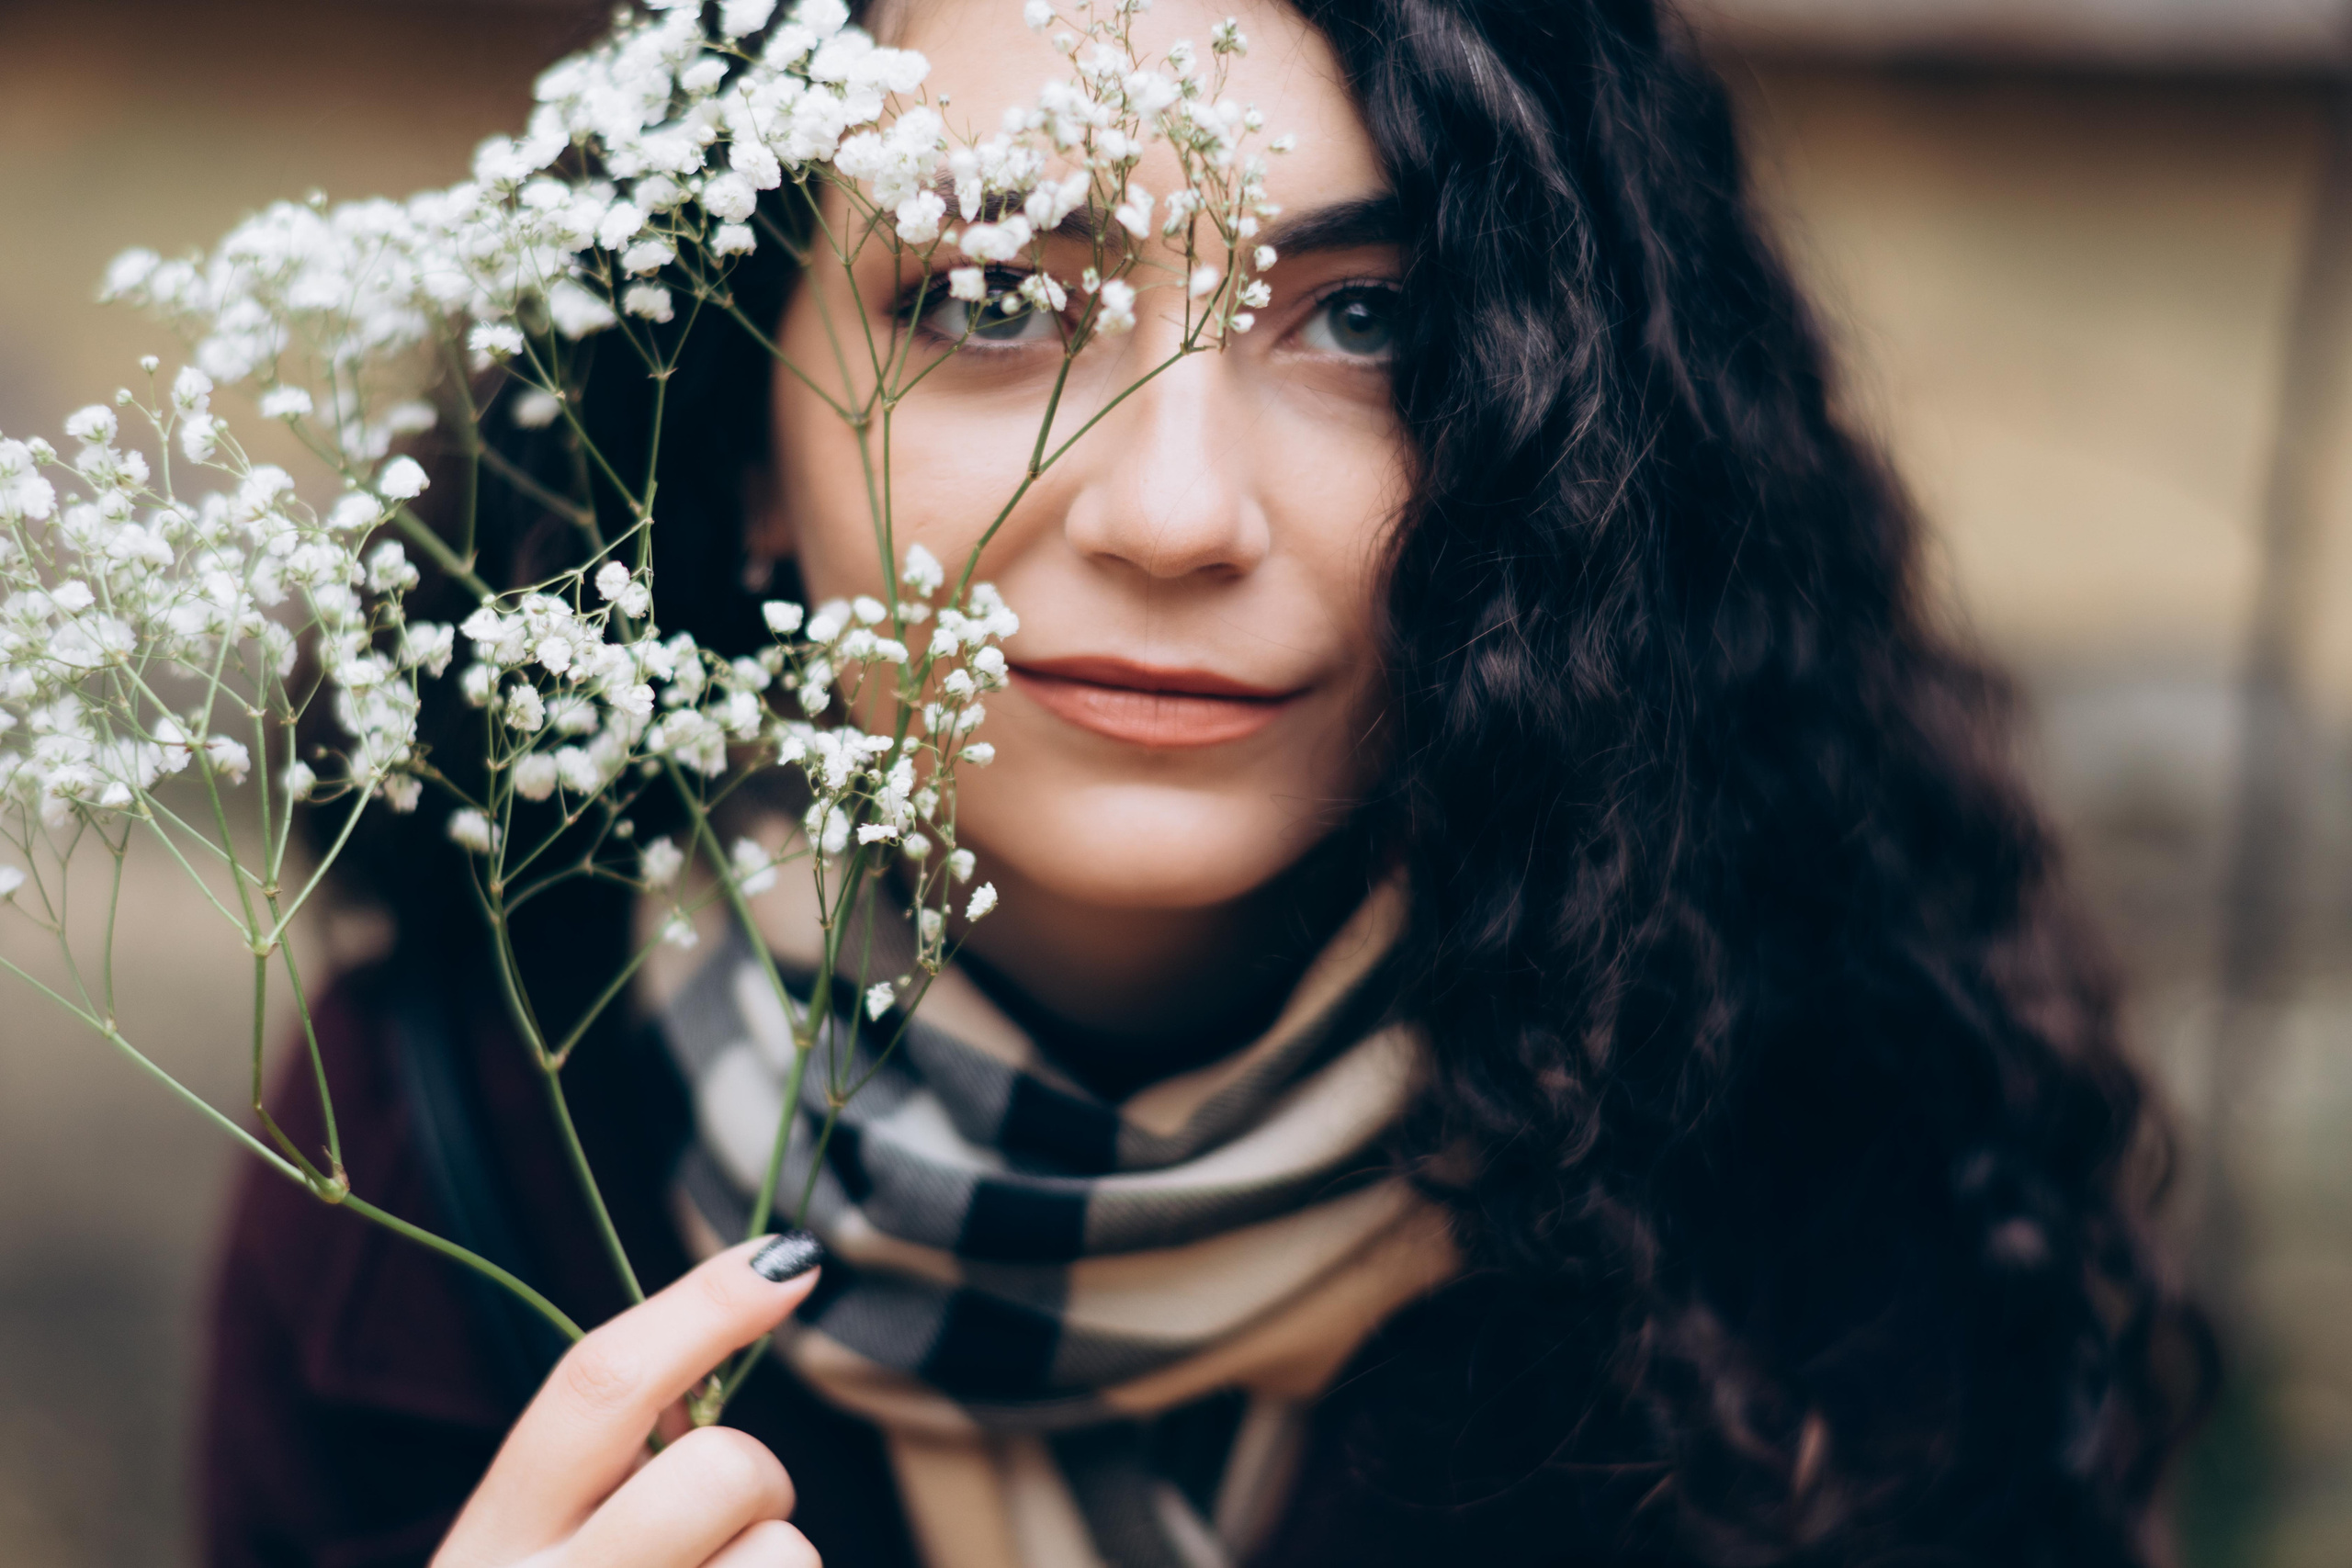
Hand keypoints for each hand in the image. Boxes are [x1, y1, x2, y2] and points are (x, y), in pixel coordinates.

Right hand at [434, 1234, 825, 1567]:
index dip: (703, 1307)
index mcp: (491, 1540)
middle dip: (757, 1478)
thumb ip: (606, 1465)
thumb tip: (728, 1328)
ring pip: (785, 1555)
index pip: (597, 1386)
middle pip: (719, 1468)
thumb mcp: (529, 1551)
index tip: (793, 1260)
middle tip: (727, 1520)